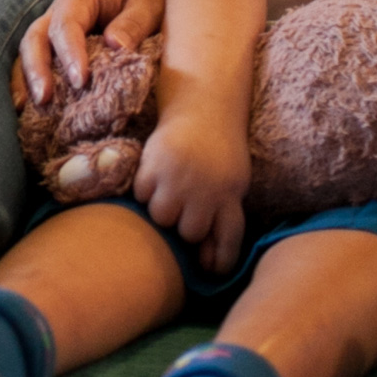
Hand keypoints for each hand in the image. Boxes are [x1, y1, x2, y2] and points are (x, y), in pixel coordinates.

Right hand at [13, 0, 165, 107]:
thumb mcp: (146, 4)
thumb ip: (133, 23)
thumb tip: (115, 46)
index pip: (66, 26)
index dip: (70, 53)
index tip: (80, 81)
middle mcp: (56, 13)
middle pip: (35, 38)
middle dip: (37, 69)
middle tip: (44, 98)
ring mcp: (50, 30)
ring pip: (29, 52)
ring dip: (27, 80)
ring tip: (30, 108)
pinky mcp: (53, 47)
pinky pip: (35, 63)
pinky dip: (29, 84)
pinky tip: (30, 108)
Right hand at [134, 105, 248, 272]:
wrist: (203, 106)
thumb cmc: (220, 149)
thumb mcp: (233, 181)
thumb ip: (223, 215)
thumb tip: (209, 263)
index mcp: (231, 194)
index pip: (229, 239)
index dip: (220, 261)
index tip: (210, 270)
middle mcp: (206, 189)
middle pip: (190, 233)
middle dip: (185, 226)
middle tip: (184, 209)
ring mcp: (179, 177)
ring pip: (163, 217)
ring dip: (163, 209)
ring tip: (168, 192)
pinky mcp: (154, 165)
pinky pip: (142, 194)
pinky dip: (146, 189)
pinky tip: (155, 176)